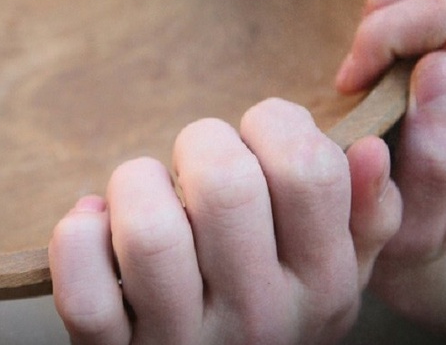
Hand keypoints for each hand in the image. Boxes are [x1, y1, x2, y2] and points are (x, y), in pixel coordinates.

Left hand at [49, 99, 400, 343]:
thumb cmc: (268, 316)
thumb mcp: (331, 275)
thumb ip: (363, 215)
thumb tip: (367, 148)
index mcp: (322, 285)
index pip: (310, 169)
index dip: (274, 124)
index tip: (255, 139)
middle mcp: (260, 318)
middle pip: (225, 185)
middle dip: (200, 144)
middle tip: (195, 166)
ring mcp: (183, 341)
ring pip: (150, 230)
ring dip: (136, 186)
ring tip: (146, 196)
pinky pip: (86, 291)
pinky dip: (78, 241)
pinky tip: (96, 231)